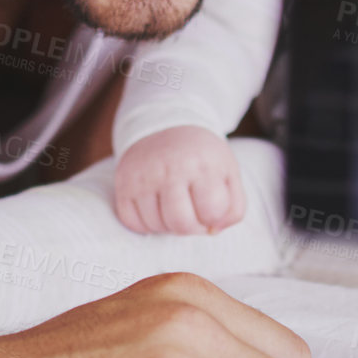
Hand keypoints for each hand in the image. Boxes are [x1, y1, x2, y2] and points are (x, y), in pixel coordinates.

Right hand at [114, 126, 245, 234]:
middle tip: (193, 214)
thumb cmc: (202, 158)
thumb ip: (233, 208)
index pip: (212, 211)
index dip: (214, 217)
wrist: (165, 126)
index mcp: (204, 165)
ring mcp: (144, 177)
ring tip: (176, 207)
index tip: (211, 206)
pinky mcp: (124, 184)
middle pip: (182, 224)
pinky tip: (156, 207)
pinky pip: (133, 223)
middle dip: (191, 228)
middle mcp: (171, 169)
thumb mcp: (228, 173)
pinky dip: (146, 223)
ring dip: (169, 226)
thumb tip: (213, 231)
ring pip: (156, 226)